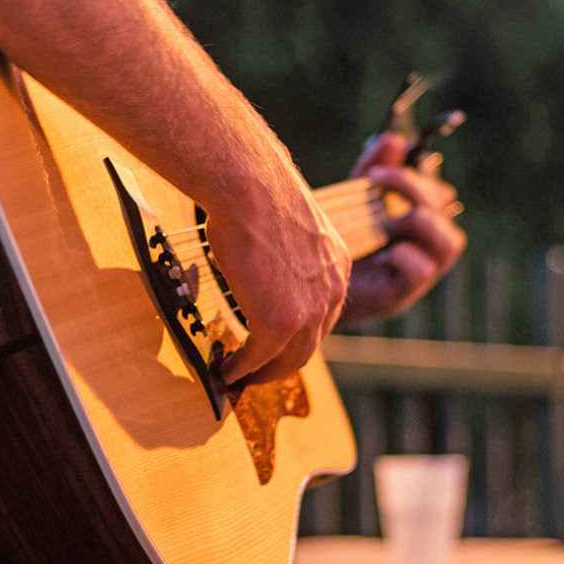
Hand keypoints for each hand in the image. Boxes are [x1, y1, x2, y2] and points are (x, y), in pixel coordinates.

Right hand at [212, 172, 351, 385]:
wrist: (249, 186)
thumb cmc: (256, 192)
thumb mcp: (286, 226)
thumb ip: (285, 252)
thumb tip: (259, 256)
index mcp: (336, 266)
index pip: (322, 314)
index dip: (297, 334)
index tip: (276, 342)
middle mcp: (332, 292)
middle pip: (310, 344)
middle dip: (282, 363)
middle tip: (256, 372)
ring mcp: (310, 311)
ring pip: (290, 359)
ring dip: (262, 374)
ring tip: (240, 377)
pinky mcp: (282, 323)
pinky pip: (260, 357)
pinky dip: (242, 368)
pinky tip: (227, 370)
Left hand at [336, 133, 466, 327]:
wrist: (309, 286)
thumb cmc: (337, 240)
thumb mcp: (353, 197)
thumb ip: (374, 168)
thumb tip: (394, 139)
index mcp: (419, 219)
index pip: (439, 191)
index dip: (415, 176)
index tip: (376, 172)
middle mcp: (428, 244)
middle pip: (445, 207)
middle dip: (411, 187)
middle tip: (374, 182)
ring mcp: (422, 271)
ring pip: (450, 242)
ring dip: (415, 222)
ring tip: (383, 222)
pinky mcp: (405, 293)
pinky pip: (422, 269)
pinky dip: (400, 256)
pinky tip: (376, 254)